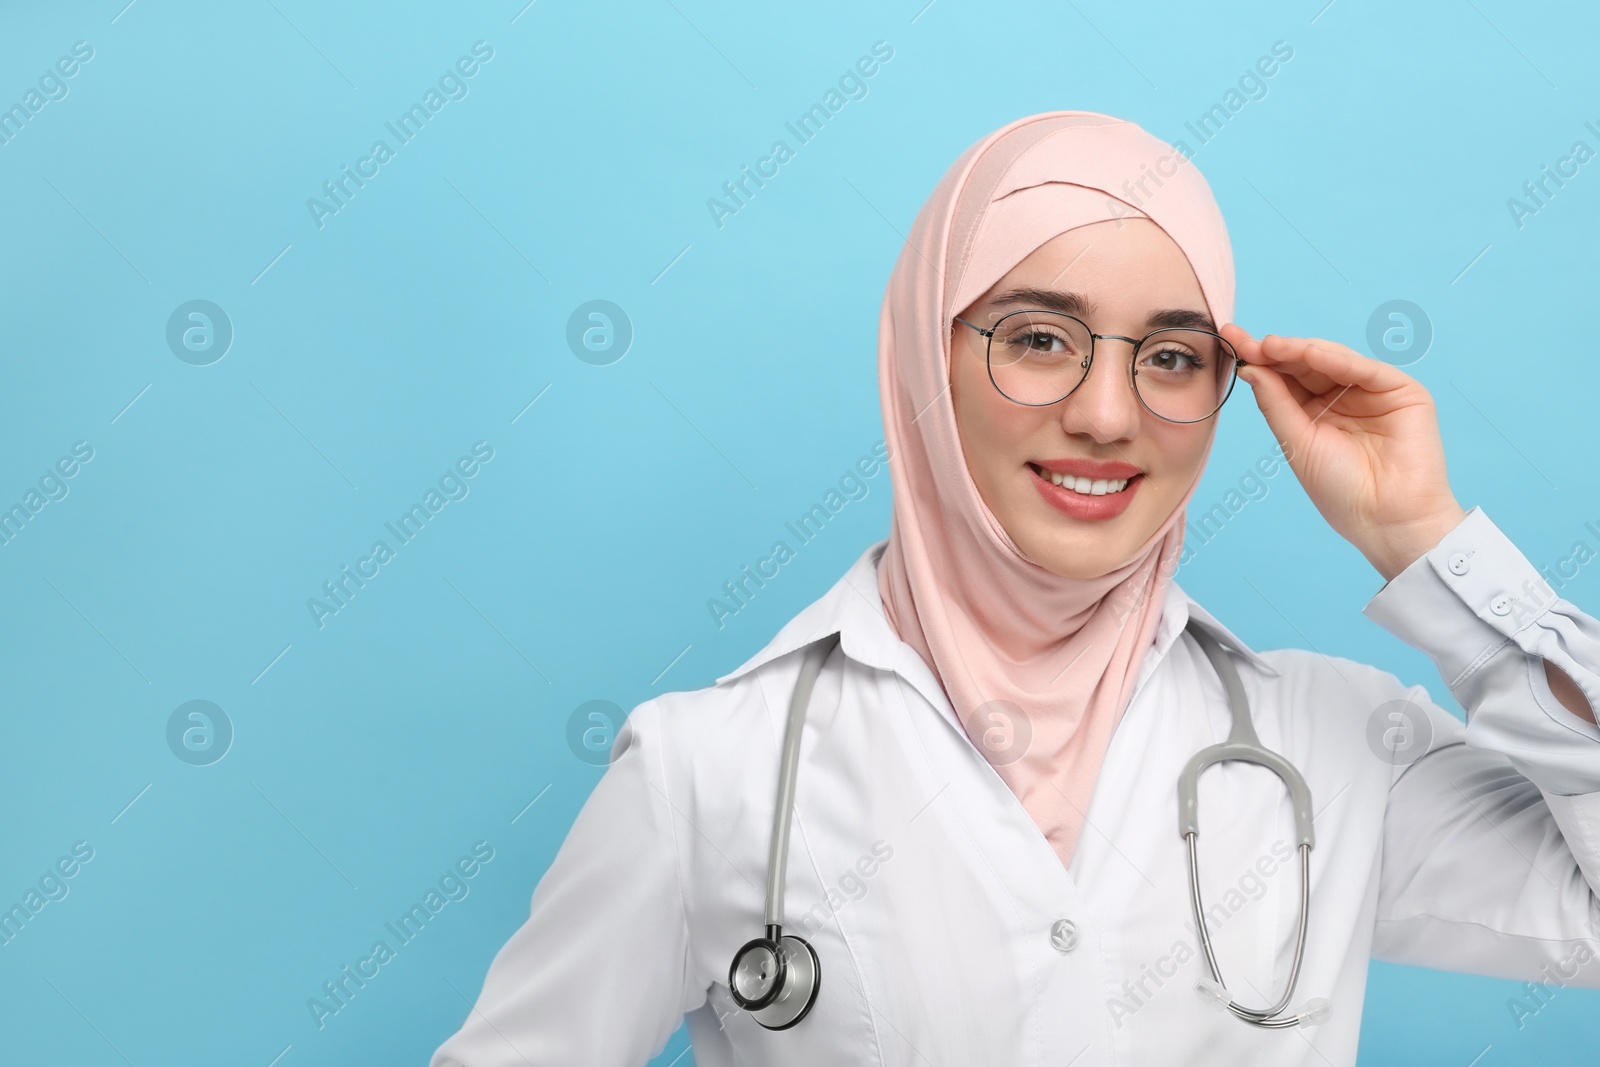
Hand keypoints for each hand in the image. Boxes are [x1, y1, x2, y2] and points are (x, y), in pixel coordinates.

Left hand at [1219, 325, 1468, 581]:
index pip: (1284, 377)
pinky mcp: (1402, 391)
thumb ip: (1275, 403)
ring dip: (1300, 350)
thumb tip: (1249, 368)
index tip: (1230, 341)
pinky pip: (1365, 369)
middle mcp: (1343, 397)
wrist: (1387, 519)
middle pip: (1305, 364)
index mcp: (1315, 412)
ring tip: (1270, 345)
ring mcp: (1372, 392)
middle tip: (1245, 341)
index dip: (1258, 359)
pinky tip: (1309, 353)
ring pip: (1332, 359)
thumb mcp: (1297, 443)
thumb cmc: (1341, 490)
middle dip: (1274, 351)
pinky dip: (1337, 359)